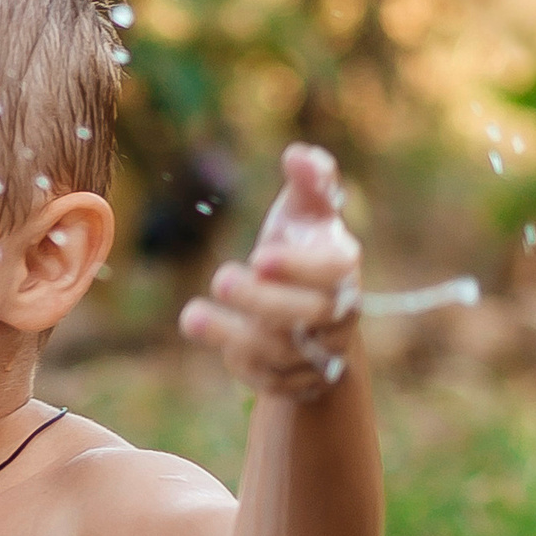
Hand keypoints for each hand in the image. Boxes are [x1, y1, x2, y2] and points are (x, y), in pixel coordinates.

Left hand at [179, 143, 362, 401]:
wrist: (310, 306)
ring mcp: (321, 350)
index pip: (334, 271)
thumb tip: (296, 154)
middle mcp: (339, 313)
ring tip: (192, 317)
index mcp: (343, 266)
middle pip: (309, 316)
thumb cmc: (303, 243)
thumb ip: (310, 179)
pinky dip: (241, 363)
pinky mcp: (299, 380)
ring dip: (235, 336)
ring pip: (284, 353)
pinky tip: (214, 336)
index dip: (301, 268)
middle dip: (262, 301)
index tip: (260, 256)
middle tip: (220, 278)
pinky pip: (271, 381)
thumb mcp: (306, 209)